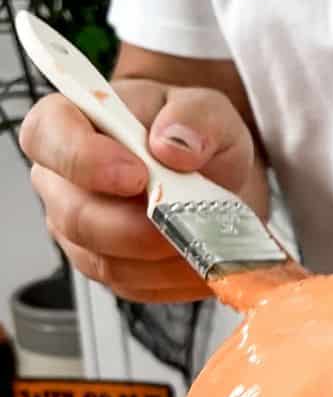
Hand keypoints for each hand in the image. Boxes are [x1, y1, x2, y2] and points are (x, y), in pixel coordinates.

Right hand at [21, 81, 256, 301]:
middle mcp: (64, 183)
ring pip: (109, 262)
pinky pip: (136, 286)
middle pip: (77, 217)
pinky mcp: (111, 270)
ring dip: (165, 256)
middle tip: (185, 219)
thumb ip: (195, 117)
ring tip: (206, 237)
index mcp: (71, 124)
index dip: (85, 159)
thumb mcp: (208, 110)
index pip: (47, 138)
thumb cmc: (195, 137)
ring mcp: (82, 234)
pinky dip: (177, 278)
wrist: (220, 178)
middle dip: (138, 227)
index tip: (137, 174)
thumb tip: (173, 145)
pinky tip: (203, 258)